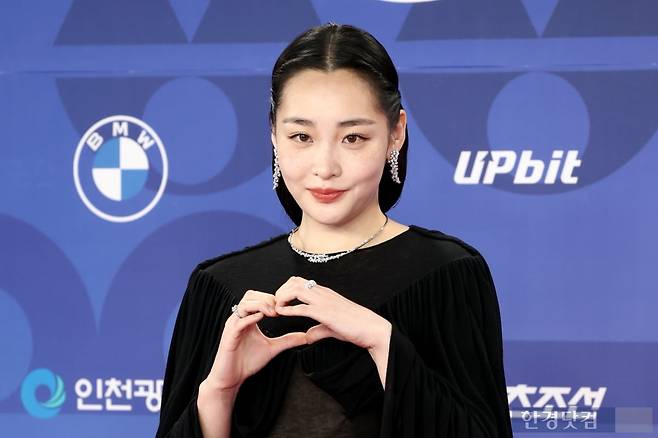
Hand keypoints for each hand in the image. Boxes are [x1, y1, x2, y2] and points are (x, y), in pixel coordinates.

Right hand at [204, 290, 307, 391]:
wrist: (231, 378)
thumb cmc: (247, 362)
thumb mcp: (272, 348)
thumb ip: (287, 340)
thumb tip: (305, 337)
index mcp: (248, 318)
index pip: (258, 297)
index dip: (272, 298)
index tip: (285, 306)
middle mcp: (239, 319)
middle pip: (250, 295)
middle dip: (267, 298)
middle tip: (279, 309)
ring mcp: (233, 326)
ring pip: (244, 305)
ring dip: (260, 305)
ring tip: (273, 313)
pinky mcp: (229, 336)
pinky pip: (239, 322)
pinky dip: (250, 317)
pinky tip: (261, 318)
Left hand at [274, 276, 391, 350]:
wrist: (372, 328)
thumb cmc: (356, 326)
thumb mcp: (332, 327)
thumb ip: (318, 330)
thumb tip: (307, 337)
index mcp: (324, 293)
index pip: (300, 282)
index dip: (285, 289)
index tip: (279, 302)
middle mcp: (323, 293)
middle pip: (294, 282)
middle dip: (280, 291)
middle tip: (274, 305)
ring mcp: (324, 301)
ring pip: (295, 290)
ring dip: (282, 298)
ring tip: (276, 309)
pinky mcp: (325, 313)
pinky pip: (302, 308)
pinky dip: (288, 309)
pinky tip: (281, 314)